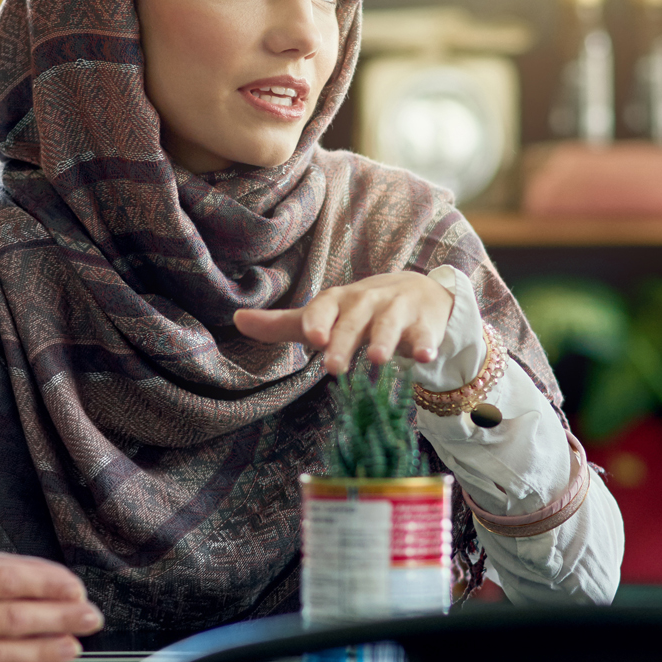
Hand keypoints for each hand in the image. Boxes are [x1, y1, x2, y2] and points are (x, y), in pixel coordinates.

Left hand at [234, 270, 453, 374]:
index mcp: (339, 301)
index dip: (318, 320)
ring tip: (376, 360)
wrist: (419, 294)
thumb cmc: (360, 311)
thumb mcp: (323, 315)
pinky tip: (424, 358)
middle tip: (333, 368)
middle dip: (344, 341)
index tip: (313, 338)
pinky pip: (425, 336)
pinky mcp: (424, 326)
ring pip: (389, 325)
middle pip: (354, 320)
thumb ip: (283, 323)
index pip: (324, 306)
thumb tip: (236, 319)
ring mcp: (397, 312)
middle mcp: (366, 303)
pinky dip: (425, 345)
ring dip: (383, 341)